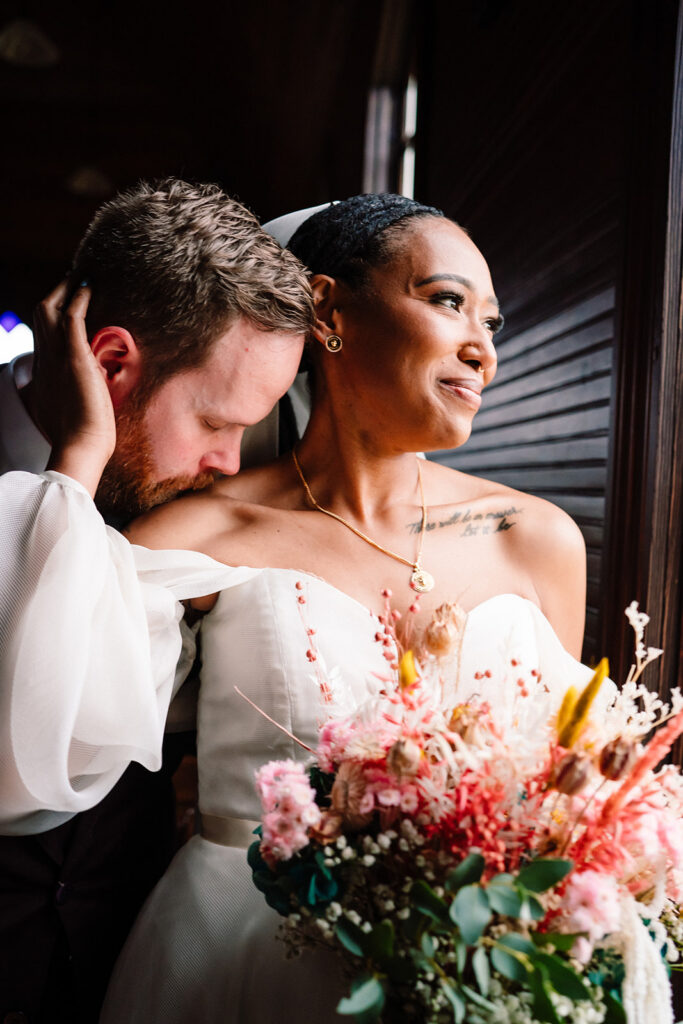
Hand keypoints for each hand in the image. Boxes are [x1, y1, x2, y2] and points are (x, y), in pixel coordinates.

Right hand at [33, 280, 116, 495]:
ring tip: (79, 277)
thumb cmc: (80, 443)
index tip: (64, 311)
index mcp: (43, 377)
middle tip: (70, 283)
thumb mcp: (69, 419)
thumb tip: (83, 404)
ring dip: (65, 290)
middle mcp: (45, 362)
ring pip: (48, 310)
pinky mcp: (74, 358)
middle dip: (53, 296)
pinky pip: (72, 317)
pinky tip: (89, 287)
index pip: (42, 339)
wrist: (80, 449)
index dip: (50, 322)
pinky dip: (79, 298)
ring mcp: (57, 358)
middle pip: (38, 317)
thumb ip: (71, 405)